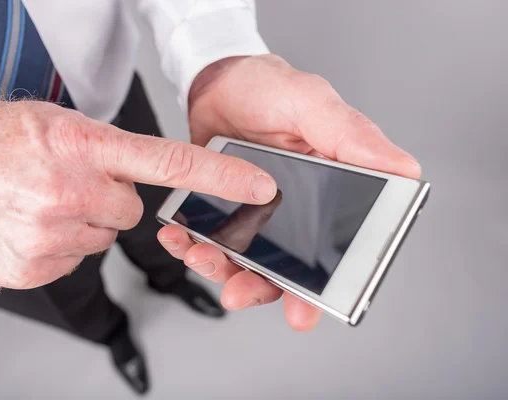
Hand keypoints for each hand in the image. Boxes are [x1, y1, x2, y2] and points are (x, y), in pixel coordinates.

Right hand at [0, 99, 276, 288]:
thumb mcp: (55, 123)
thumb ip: (107, 150)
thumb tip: (142, 180)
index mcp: (82, 147)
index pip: (170, 164)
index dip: (220, 178)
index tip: (258, 187)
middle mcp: (71, 192)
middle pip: (133, 211)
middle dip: (110, 198)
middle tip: (72, 183)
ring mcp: (51, 234)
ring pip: (103, 236)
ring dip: (83, 221)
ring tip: (44, 201)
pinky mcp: (35, 267)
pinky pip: (76, 259)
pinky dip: (60, 244)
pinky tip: (32, 224)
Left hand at [159, 54, 421, 330]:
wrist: (217, 84)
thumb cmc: (268, 88)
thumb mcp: (312, 103)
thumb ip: (351, 135)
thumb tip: (403, 169)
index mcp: (332, 189)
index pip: (338, 247)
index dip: (326, 285)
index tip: (307, 307)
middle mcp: (298, 210)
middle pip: (290, 268)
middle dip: (265, 288)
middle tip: (240, 293)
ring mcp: (259, 214)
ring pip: (248, 262)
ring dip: (224, 270)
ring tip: (203, 256)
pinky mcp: (226, 212)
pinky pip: (214, 242)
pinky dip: (195, 247)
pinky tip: (183, 239)